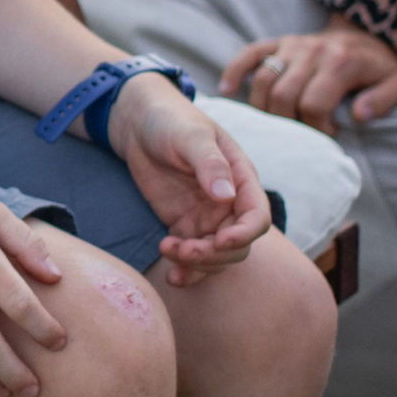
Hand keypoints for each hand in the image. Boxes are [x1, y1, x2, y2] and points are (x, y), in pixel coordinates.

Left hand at [106, 74, 271, 283]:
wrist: (139, 123)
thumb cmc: (171, 120)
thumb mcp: (190, 136)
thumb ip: (209, 164)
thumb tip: (226, 196)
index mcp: (241, 179)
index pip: (257, 217)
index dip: (245, 234)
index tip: (221, 240)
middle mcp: (229, 203)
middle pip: (238, 245)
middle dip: (215, 254)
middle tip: (183, 249)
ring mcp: (207, 217)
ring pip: (216, 256)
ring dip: (197, 264)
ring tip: (167, 249)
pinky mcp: (184, 225)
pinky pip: (193, 257)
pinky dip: (187, 270)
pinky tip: (173, 276)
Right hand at [221, 17, 396, 134]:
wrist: (365, 32)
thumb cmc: (377, 66)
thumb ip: (382, 101)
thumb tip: (357, 116)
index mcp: (340, 63)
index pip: (314, 104)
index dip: (316, 128)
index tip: (327, 136)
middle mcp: (311, 51)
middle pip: (283, 95)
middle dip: (288, 122)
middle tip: (300, 133)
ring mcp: (291, 45)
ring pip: (264, 80)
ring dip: (264, 108)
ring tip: (277, 123)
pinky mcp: (277, 42)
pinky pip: (249, 54)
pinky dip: (234, 71)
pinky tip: (227, 90)